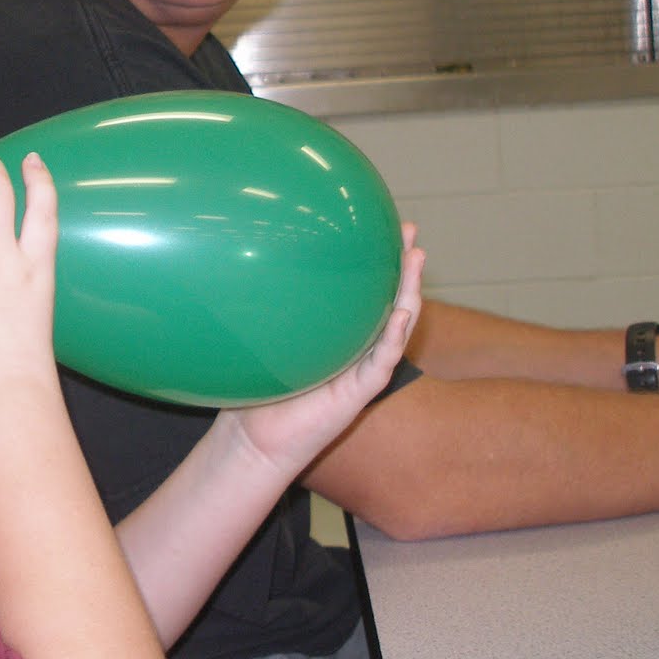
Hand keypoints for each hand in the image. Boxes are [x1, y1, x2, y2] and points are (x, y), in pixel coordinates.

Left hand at [218, 224, 425, 477]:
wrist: (257, 436)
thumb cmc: (260, 387)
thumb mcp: (266, 337)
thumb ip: (266, 307)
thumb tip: (243, 258)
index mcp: (341, 333)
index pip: (364, 290)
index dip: (375, 260)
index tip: (379, 223)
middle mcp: (357, 346)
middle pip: (388, 299)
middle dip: (401, 265)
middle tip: (407, 229)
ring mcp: (363, 368)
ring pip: (396, 325)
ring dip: (409, 293)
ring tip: (416, 260)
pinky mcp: (361, 392)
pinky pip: (382, 362)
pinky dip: (394, 338)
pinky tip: (402, 314)